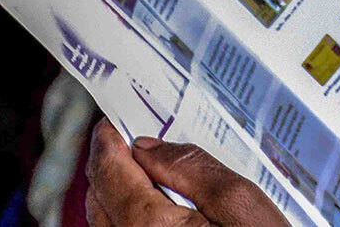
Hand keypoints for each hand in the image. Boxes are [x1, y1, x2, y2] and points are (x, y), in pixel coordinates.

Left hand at [86, 121, 288, 226]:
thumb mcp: (240, 204)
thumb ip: (191, 168)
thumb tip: (149, 147)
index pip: (108, 172)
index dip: (109, 140)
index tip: (114, 123)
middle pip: (99, 199)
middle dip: (111, 166)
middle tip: (130, 142)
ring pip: (107, 226)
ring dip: (118, 196)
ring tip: (145, 176)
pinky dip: (129, 222)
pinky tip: (158, 214)